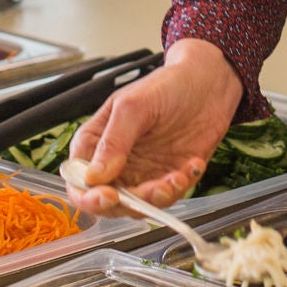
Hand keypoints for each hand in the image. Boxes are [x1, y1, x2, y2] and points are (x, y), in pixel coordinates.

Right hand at [64, 39, 241, 213]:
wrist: (208, 82)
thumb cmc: (166, 85)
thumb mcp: (134, 106)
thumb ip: (114, 140)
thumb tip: (94, 177)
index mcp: (96, 142)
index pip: (78, 181)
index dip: (88, 196)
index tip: (108, 197)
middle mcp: (115, 162)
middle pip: (108, 201)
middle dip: (130, 202)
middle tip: (153, 189)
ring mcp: (142, 172)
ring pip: (140, 204)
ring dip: (159, 197)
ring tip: (177, 176)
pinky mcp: (168, 177)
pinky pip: (169, 196)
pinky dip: (181, 186)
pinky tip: (192, 164)